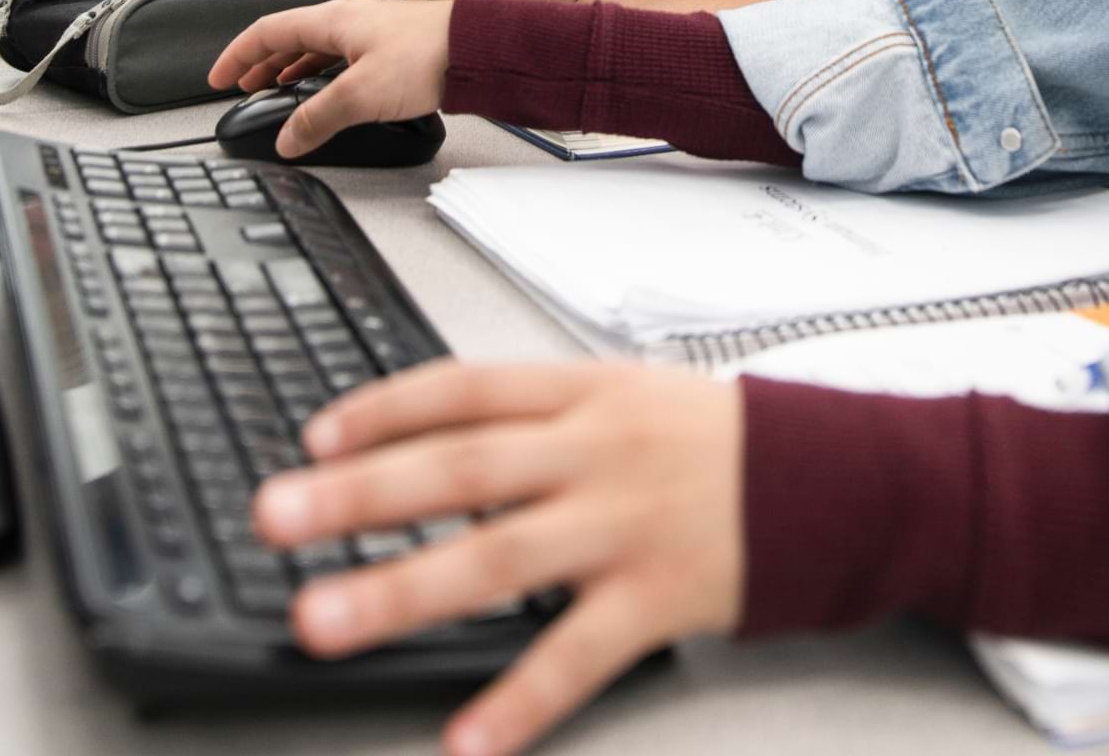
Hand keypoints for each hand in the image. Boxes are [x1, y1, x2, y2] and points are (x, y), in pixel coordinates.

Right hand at [207, 0, 452, 155]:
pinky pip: (339, 57)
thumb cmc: (428, 57)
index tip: (217, 77)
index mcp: (331, 20)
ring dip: (289, 68)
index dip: (236, 56)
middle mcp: (347, 20)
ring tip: (275, 90)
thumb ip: (318, 118)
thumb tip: (287, 139)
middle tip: (242, 86)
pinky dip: (319, 74)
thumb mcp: (361, 95)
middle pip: (288, 37)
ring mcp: (369, 33)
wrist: (477, 50)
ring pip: (315, 48)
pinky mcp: (390, 49)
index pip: (266, 31)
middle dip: (260, 63)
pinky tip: (325, 91)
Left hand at [254, 363, 743, 755]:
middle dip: (359, 493)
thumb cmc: (714, 444)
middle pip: (461, 467)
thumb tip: (422, 443)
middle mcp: (596, 453)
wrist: (833, 480)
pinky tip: (463, 743)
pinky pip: (577, 656)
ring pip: (499, 558)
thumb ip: (537, 418)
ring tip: (322, 619)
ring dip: (401, 590)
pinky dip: (518, 702)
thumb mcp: (626, 398)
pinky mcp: (660, 597)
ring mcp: (626, 526)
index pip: (467, 389)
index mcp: (584, 395)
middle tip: (275, 516)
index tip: (313, 437)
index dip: (386, 409)